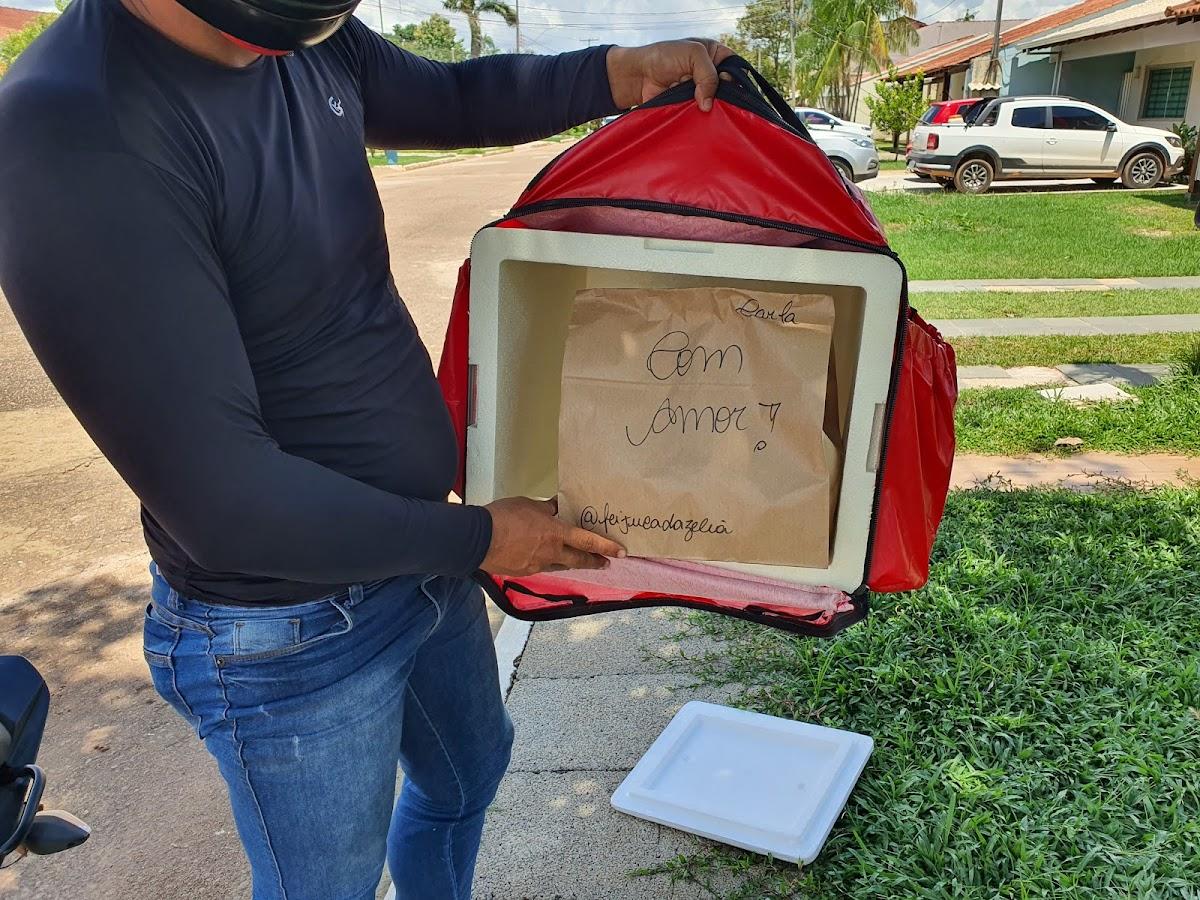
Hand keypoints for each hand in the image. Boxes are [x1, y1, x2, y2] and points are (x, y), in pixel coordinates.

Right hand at [480, 497, 626, 576]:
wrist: (478, 539)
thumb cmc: (504, 517)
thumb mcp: (529, 505)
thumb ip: (547, 508)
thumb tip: (557, 506)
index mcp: (556, 533)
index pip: (587, 541)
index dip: (606, 547)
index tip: (621, 552)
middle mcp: (551, 552)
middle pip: (579, 560)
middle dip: (594, 561)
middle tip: (605, 562)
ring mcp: (538, 565)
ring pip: (561, 565)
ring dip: (571, 563)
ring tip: (575, 561)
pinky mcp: (524, 572)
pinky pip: (541, 568)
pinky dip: (547, 563)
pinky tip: (543, 559)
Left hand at [606, 39, 735, 112]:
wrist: (639, 75)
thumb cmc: (664, 56)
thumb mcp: (693, 54)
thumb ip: (708, 74)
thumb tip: (708, 105)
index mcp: (715, 56)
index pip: (736, 68)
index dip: (734, 78)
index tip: (726, 83)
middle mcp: (711, 75)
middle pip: (728, 90)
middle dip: (722, 95)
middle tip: (712, 98)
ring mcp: (701, 93)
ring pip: (715, 105)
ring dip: (708, 106)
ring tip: (698, 105)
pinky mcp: (691, 108)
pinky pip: (701, 116)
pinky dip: (698, 116)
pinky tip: (694, 115)